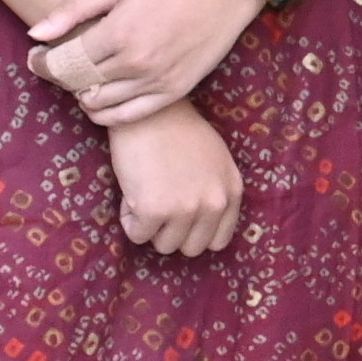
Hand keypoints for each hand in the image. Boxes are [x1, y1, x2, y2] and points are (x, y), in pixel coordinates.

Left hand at [30, 0, 261, 126]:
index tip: (36, 57)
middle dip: (60, 76)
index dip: (42, 63)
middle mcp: (135, 62)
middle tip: (57, 65)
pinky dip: (105, 114)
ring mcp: (155, 81)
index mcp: (119, 32)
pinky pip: (127, 116)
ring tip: (82, 78)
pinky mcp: (172, 93)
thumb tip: (35, 33)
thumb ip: (74, 10)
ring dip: (82, 94)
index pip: (64, 61)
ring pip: (99, 103)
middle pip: (78, 84)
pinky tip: (99, 101)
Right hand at [107, 105, 246, 254]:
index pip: (218, 240)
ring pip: (164, 246)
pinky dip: (129, 219)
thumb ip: (216, 191)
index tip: (180, 218)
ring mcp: (185, 208)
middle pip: (191, 249)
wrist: (149, 112)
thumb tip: (202, 224)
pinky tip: (132, 192)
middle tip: (159, 204)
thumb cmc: (178, 131)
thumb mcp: (215, 160)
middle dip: (172, 232)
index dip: (194, 232)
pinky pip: (137, 235)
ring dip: (150, 226)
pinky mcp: (154, 209)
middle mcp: (213, 203)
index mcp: (232, 192)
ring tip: (146, 193)